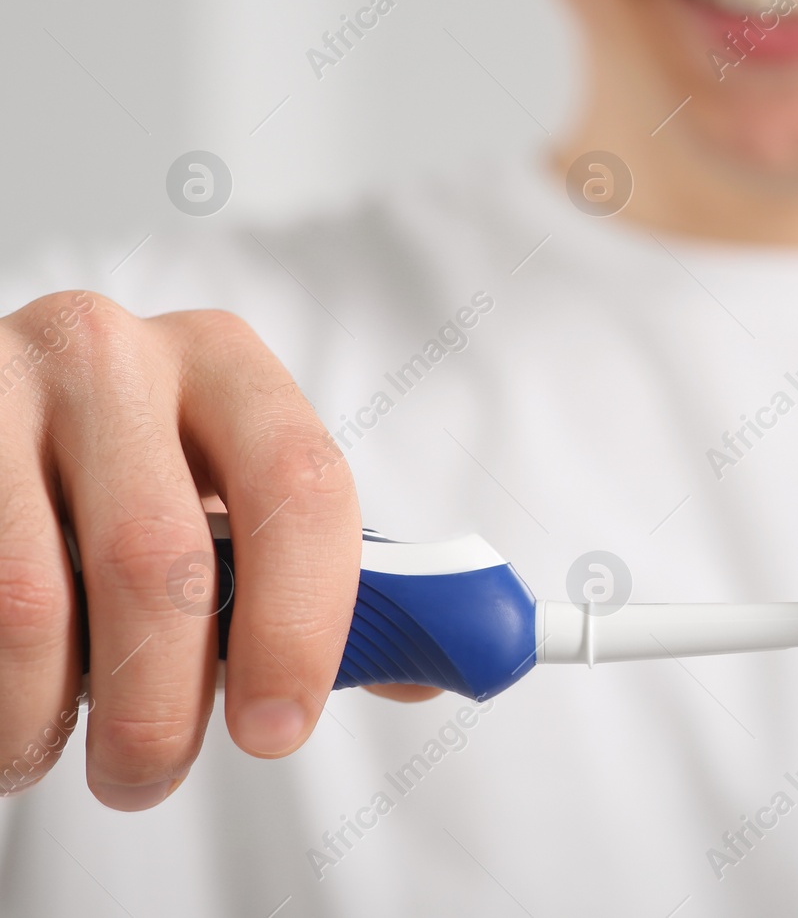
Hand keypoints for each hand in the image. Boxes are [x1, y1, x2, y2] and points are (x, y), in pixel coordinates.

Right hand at [0, 293, 360, 809]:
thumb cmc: (136, 480)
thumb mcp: (231, 501)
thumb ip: (319, 582)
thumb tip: (425, 672)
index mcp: (227, 367)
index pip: (301, 487)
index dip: (302, 622)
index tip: (278, 728)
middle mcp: (115, 354)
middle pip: (160, 560)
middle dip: (160, 708)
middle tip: (147, 774)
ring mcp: (3, 386)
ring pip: (35, 601)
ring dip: (47, 714)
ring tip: (49, 750)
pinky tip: (6, 704)